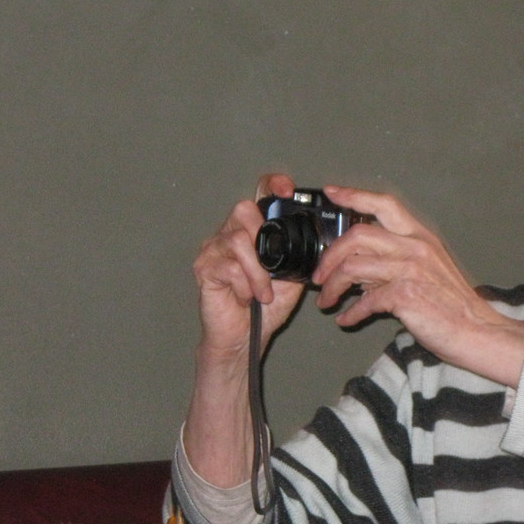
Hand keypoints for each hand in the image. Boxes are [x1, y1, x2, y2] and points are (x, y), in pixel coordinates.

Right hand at [192, 173, 305, 362]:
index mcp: (252, 231)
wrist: (244, 338)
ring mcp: (213, 249)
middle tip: (273, 267)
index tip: (287, 190)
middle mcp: (229, 233)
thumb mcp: (292, 277)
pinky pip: (228, 265)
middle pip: (244, 209)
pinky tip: (247, 298)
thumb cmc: (264, 308)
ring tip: (264, 293)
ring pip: (238, 240)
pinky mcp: (203, 268)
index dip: (272, 185)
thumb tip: (320, 239)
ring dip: (258, 271)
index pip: (259, 194)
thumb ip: (299, 254)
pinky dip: (245, 285)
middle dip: (263, 235)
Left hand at [310, 184, 523, 385]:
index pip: (383, 204)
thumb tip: (360, 267)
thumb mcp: (430, 268)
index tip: (332, 193)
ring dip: (332, 287)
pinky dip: (350, 312)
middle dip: (329, 255)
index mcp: (420, 237)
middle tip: (319, 273)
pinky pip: (364, 300)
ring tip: (326, 300)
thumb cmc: (453, 304)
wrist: (476, 331)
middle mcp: (415, 248)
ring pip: (353, 267)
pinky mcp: (405, 296)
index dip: (354, 196)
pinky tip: (346, 319)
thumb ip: (397, 260)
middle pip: (356, 236)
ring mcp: (410, 270)